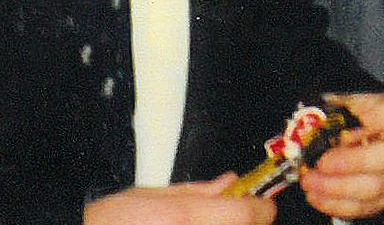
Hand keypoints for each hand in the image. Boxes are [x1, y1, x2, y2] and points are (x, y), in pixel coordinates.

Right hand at [85, 175, 274, 224]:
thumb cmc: (103, 223)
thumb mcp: (144, 196)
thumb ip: (194, 191)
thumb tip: (229, 183)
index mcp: (183, 219)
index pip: (251, 215)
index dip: (260, 207)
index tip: (260, 204)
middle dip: (245, 224)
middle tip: (235, 217)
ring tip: (208, 222)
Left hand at [299, 91, 383, 219]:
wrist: (358, 133)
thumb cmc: (353, 116)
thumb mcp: (345, 103)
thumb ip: (336, 111)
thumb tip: (317, 125)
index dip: (372, 119)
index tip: (347, 127)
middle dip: (351, 163)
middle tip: (322, 163)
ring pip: (376, 186)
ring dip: (338, 187)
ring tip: (312, 181)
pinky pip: (367, 206)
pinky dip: (338, 204)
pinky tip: (318, 195)